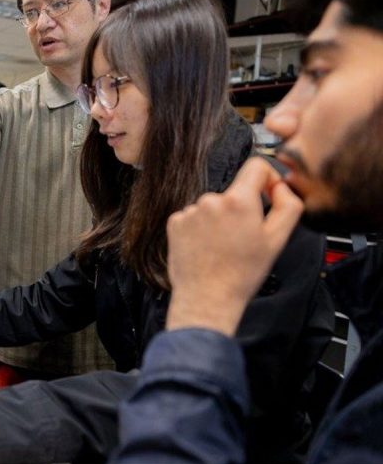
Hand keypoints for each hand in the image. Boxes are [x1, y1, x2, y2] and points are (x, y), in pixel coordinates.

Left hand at [165, 157, 303, 335]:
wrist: (207, 298)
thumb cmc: (242, 274)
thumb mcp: (278, 239)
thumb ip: (288, 205)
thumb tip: (281, 186)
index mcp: (238, 201)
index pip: (256, 166)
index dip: (268, 178)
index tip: (268, 195)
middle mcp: (210, 200)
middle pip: (234, 192)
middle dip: (242, 210)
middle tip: (243, 239)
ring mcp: (190, 211)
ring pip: (214, 207)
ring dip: (220, 221)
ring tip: (223, 248)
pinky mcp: (175, 222)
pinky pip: (194, 217)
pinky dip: (201, 229)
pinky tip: (206, 248)